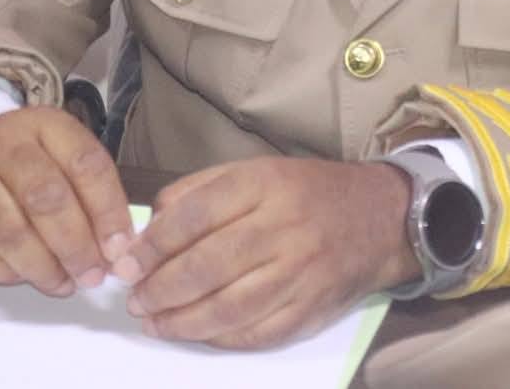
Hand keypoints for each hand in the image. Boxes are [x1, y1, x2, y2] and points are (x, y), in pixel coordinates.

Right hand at [0, 105, 132, 296]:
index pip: (87, 166)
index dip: (109, 212)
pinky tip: (22, 278)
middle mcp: (1, 142)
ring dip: (43, 267)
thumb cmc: (16, 162)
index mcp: (45, 124)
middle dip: (76, 246)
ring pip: (10, 231)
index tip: (121, 249)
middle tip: (92, 276)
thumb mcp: (57, 155)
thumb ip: (88, 191)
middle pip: (47, 200)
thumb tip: (118, 246)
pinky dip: (2, 272)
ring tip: (63, 284)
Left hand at [114, 156, 417, 348]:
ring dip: (181, 321)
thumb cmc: (309, 193)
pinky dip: (219, 338)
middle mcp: (285, 227)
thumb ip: (200, 192)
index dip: (152, 246)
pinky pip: (256, 333)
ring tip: (155, 322)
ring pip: (228, 308)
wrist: (383, 217)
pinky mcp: (312, 308)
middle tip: (136, 300)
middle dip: (160, 289)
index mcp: (266, 185)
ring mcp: (302, 272)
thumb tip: (148, 233)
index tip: (126, 265)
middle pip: (207, 266)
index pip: (194, 217)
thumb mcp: (257, 171)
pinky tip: (198, 332)